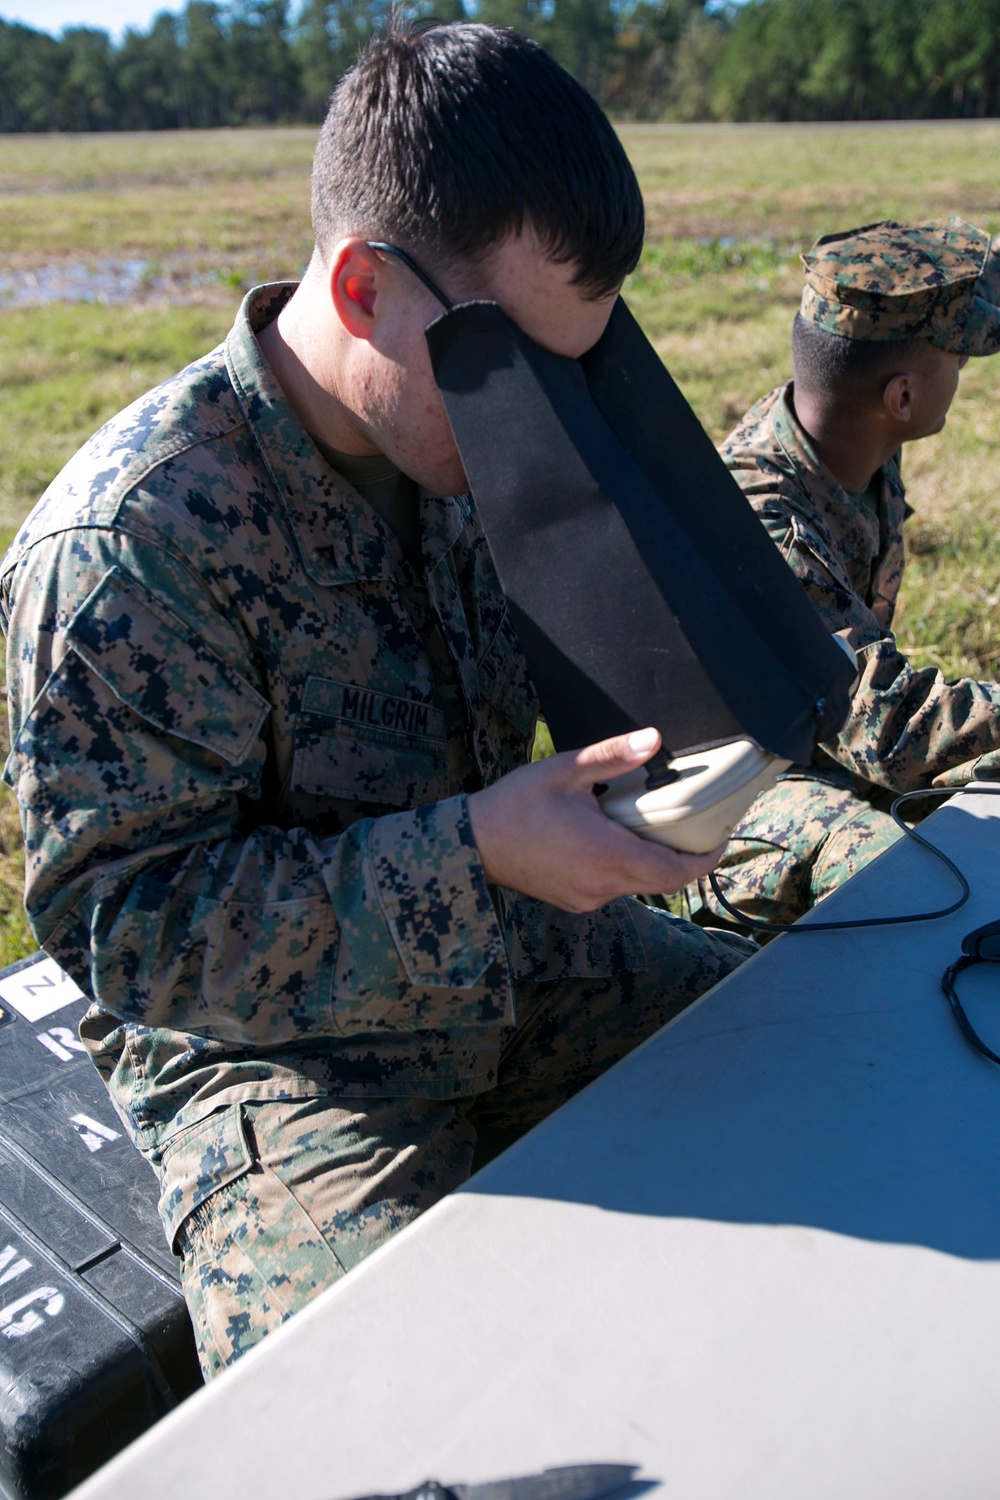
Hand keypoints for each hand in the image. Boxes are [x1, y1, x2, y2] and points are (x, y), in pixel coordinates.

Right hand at [466, 727, 726, 913]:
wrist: (473, 843)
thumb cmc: (516, 804)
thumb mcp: (566, 771)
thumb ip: (613, 757)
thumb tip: (654, 738)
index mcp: (607, 855)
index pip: (675, 872)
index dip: (705, 859)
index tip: (720, 838)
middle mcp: (602, 885)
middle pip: (662, 880)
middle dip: (682, 856)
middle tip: (691, 825)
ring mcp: (588, 898)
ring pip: (637, 884)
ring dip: (648, 859)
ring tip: (644, 824)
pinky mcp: (575, 901)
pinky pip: (613, 887)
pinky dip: (623, 867)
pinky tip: (611, 839)